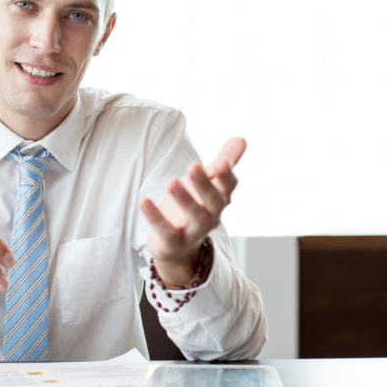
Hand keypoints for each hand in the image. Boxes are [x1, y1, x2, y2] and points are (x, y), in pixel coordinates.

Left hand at [139, 138, 246, 286]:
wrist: (177, 247)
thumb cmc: (193, 207)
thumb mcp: (204, 184)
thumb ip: (221, 163)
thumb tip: (242, 138)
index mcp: (219, 199)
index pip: (229, 187)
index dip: (227, 175)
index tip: (223, 161)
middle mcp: (211, 216)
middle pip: (214, 201)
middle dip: (204, 184)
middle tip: (193, 165)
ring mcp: (193, 231)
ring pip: (194, 216)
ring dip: (184, 198)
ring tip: (171, 181)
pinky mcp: (173, 243)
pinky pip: (165, 230)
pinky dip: (155, 216)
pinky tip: (144, 201)